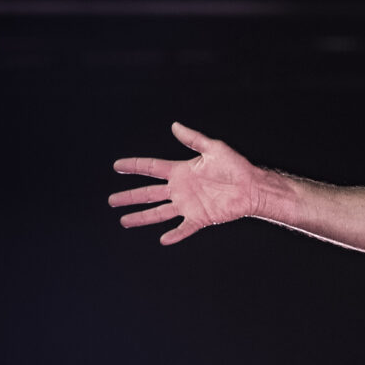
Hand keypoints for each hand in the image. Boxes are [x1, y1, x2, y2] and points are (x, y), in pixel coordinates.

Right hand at [109, 122, 260, 244]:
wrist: (252, 187)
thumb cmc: (236, 167)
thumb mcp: (214, 148)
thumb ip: (193, 139)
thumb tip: (174, 125)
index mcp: (182, 171)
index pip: (152, 169)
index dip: (135, 166)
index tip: (117, 166)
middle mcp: (181, 189)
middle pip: (149, 194)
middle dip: (130, 197)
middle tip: (112, 201)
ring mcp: (189, 205)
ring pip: (159, 213)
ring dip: (142, 217)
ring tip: (124, 221)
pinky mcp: (200, 218)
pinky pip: (184, 228)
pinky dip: (174, 235)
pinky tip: (163, 239)